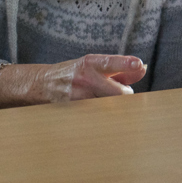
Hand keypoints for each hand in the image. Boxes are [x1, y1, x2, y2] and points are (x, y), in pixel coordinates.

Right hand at [0, 54, 146, 107]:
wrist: (40, 84)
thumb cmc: (72, 74)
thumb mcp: (93, 66)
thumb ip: (118, 70)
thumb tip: (141, 70)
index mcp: (90, 63)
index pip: (110, 63)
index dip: (125, 64)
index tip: (138, 64)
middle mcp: (84, 78)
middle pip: (119, 94)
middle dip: (125, 97)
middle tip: (120, 97)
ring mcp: (78, 97)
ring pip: (111, 109)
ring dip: (114, 110)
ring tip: (106, 105)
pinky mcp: (74, 112)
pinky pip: (98, 119)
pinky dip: (102, 119)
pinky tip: (97, 116)